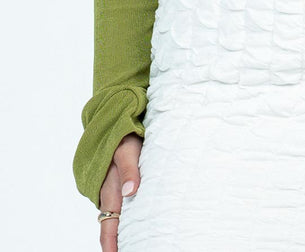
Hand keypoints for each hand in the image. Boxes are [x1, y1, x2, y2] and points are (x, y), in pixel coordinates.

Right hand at [97, 133, 142, 250]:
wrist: (119, 120)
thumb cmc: (124, 135)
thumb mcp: (128, 150)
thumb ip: (130, 170)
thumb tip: (130, 192)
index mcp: (111, 190)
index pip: (108, 227)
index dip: (111, 245)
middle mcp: (111, 194)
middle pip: (113, 227)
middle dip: (119, 244)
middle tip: (134, 251)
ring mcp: (117, 189)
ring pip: (119, 217)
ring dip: (125, 231)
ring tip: (138, 244)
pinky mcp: (123, 183)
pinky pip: (125, 206)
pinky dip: (129, 218)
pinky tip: (142, 222)